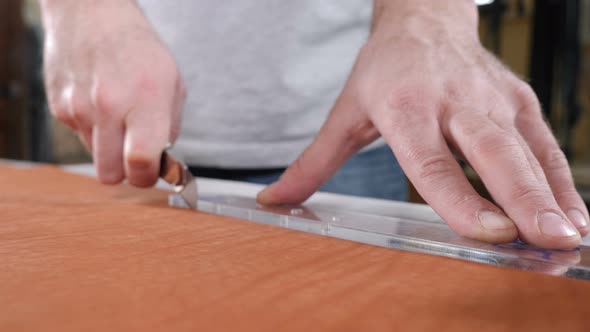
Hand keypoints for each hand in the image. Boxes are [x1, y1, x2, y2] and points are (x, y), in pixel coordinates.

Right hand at [41, 0, 184, 186]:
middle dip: (126, 172)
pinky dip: (94, 131)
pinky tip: (101, 106)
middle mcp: (109, 105)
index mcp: (145, 98)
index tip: (153, 171)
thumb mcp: (173, 84)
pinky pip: (80, 137)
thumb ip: (170, 128)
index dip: (148, 176)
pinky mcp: (60, 108)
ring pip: (95, 158)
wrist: (94, 14)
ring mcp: (79, 108)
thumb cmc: (139, 49)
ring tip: (120, 121)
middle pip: (111, 174)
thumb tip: (162, 164)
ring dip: (110, 151)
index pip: (141, 162)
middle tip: (136, 156)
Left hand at [258, 1, 587, 248]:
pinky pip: (544, 144)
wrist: (423, 20)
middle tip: (545, 239)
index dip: (461, 198)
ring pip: (526, 150)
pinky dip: (561, 181)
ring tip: (569, 237)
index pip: (433, 162)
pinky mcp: (518, 100)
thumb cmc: (383, 73)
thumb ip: (313, 163)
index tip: (490, 230)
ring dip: (551, 195)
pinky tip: (574, 215)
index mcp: (405, 109)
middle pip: (491, 154)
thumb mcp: (345, 114)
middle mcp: (453, 102)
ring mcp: (492, 99)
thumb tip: (272, 201)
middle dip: (522, 198)